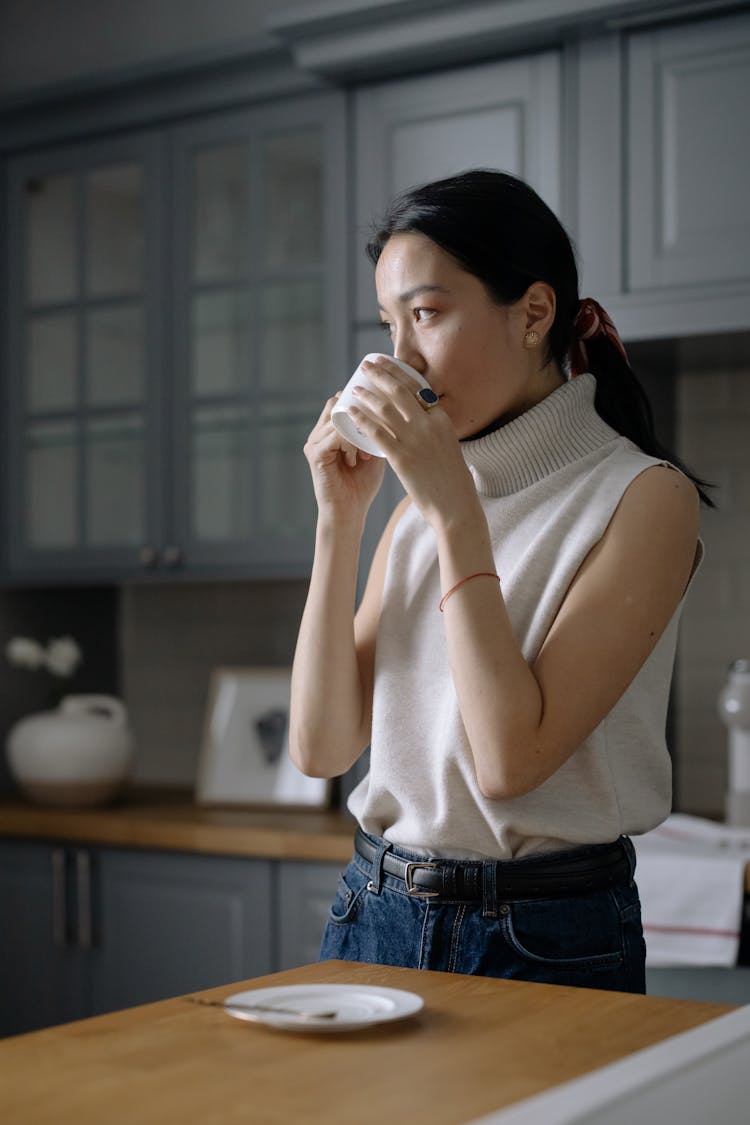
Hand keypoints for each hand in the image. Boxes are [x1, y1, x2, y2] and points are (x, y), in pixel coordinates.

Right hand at [303, 393, 385, 520]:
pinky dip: (350, 444)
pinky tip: (357, 460)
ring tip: (366, 454)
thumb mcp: (373, 451)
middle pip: (336, 404)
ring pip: (337, 419)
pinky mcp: (315, 454)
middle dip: (358, 412)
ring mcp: (314, 442)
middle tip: (376, 426)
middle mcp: (319, 433)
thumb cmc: (362, 485)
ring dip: (356, 433)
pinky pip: (334, 435)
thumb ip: (375, 429)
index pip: (340, 401)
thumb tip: (390, 408)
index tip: (380, 408)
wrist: (350, 512)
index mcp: (330, 431)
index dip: (359, 400)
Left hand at [346, 357, 477, 528]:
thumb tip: (418, 420)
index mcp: (441, 419)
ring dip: (366, 394)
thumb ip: (433, 430)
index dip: (398, 372)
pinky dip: (361, 419)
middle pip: (399, 391)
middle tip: (366, 365)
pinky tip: (350, 413)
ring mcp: (415, 440)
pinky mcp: (402, 458)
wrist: (456, 506)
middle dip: (380, 374)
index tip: (384, 363)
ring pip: (385, 408)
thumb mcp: (447, 445)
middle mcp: (429, 424)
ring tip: (354, 388)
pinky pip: (376, 432)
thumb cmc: (452, 480)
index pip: (418, 387)